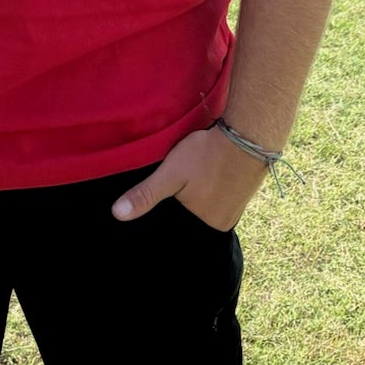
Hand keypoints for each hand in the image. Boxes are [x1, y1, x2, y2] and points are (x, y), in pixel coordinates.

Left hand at [111, 125, 268, 230]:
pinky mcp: (242, 194)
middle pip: (194, 220)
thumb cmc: (208, 153)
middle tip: (179, 189)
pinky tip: (206, 179)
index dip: (171, 217)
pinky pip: (219, 200)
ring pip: (206, 209)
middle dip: (183, 209)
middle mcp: (223, 222)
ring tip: (194, 183)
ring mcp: (236, 209)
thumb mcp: (171, 172)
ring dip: (198, 200)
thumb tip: (117, 215)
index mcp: (207, 224)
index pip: (180, 229)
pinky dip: (210, 192)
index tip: (167, 202)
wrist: (248, 134)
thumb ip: (145, 194)